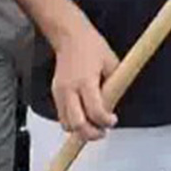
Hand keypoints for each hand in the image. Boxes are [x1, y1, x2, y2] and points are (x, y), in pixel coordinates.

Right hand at [50, 20, 120, 140]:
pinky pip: (62, 116)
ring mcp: (60, 92)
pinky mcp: (55, 93)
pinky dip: (72, 122)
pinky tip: (84, 117)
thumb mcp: (112, 63)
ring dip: (80, 130)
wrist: (70, 36)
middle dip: (91, 134)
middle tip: (102, 131)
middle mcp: (70, 89)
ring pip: (66, 124)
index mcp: (86, 81)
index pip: (95, 111)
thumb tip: (116, 104)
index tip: (113, 120)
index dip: (106, 121)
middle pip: (77, 124)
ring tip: (93, 126)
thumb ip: (114, 86)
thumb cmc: (91, 46)